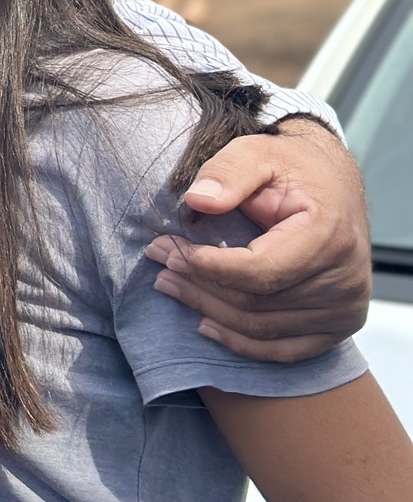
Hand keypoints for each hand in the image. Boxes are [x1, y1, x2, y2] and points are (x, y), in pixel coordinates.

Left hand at [145, 118, 371, 360]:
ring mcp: (344, 308)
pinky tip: (207, 325)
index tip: (169, 250)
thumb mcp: (257, 152)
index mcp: (329, 236)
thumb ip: (229, 172)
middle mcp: (344, 279)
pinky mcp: (338, 326)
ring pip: (261, 326)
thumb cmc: (291, 168)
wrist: (334, 185)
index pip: (260, 270)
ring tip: (169, 285)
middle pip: (256, 301)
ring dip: (208, 310)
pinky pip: (285, 349)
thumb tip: (197, 200)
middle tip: (158, 262)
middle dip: (197, 284)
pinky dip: (242, 343)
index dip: (208, 266)